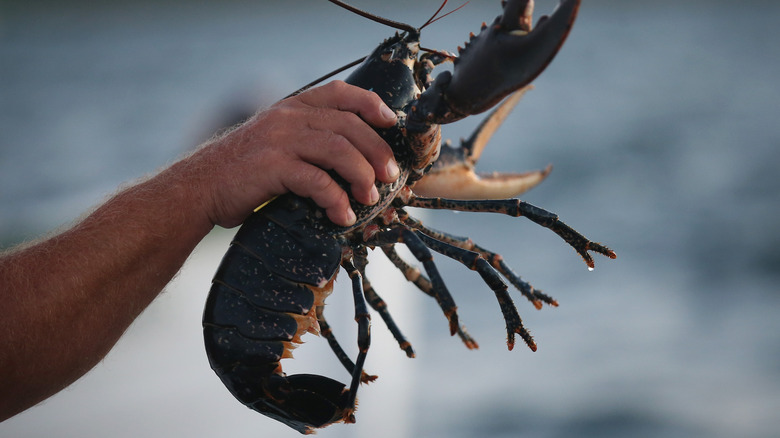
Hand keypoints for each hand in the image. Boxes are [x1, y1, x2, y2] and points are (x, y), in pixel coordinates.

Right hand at [190, 81, 399, 227]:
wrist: (198, 188)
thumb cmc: (242, 171)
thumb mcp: (275, 142)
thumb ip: (307, 139)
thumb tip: (353, 158)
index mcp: (292, 107)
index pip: (340, 92)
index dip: (371, 104)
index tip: (391, 122)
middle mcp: (287, 117)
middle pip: (349, 126)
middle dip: (376, 151)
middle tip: (389, 176)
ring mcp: (280, 140)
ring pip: (339, 150)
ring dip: (361, 176)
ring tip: (369, 198)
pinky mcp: (272, 167)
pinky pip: (317, 181)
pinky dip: (336, 200)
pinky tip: (342, 215)